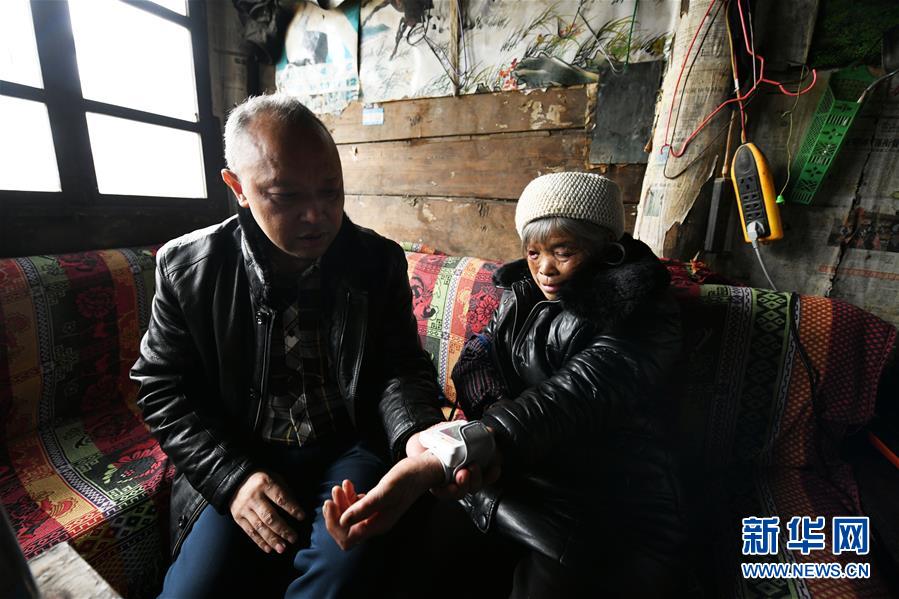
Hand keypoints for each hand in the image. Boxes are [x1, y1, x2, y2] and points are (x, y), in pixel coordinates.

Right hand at [229, 470, 304, 553]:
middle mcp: (253, 496)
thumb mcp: (274, 478)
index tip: (302, 517)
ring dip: (272, 539)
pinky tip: (269, 549)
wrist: (234, 480)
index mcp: (265, 483)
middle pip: (270, 516)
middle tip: (293, 539)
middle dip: (283, 529)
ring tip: (283, 548)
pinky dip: (259, 541)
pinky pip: (249, 531)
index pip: (281, 498)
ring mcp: (244, 508)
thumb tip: (297, 510)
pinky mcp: (237, 517)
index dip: (292, 509)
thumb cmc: (261, 480)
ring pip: (259, 526)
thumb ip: (285, 492)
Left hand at [324, 453, 444, 549]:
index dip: (335, 524)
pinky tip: (349, 485)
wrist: (421, 470)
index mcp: (378, 525)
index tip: (330, 503)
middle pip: (345, 530)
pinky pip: (356, 507)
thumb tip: (343, 521)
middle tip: (334, 492)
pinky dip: (349, 497)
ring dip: (341, 503)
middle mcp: (376, 524)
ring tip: (340, 486)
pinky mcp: (375, 506)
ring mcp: (375, 515)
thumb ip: (366, 506)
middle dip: (335, 513)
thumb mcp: (386, 490)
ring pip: (349, 518)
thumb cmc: (406, 478)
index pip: (347, 538)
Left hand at [407, 423, 503, 500]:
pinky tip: (450, 485)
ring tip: (461, 474)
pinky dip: (450, 491)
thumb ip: (472, 432)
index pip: (487, 473)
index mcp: (470, 462)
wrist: (417, 442)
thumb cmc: (437, 437)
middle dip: (478, 478)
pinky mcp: (438, 486)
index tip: (494, 467)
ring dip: (466, 484)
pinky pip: (446, 494)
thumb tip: (490, 431)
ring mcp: (450, 482)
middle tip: (473, 467)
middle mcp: (462, 474)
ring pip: (464, 491)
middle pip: (477, 484)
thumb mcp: (454, 430)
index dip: (493, 473)